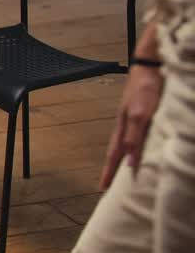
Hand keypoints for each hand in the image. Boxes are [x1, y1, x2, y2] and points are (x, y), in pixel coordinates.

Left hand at [100, 21, 163, 188]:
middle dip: (110, 168)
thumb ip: (137, 132)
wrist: (150, 65)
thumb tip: (131, 157)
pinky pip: (137, 134)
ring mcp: (134, 117)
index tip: (103, 185)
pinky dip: (135, 147)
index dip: (109, 167)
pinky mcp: (144, 111)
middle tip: (103, 187)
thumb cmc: (146, 87)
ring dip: (120, 161)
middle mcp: (126, 122)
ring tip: (116, 179)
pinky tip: (133, 159)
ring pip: (123, 143)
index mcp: (125, 124)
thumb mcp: (140, 111)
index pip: (114, 150)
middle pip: (115, 149)